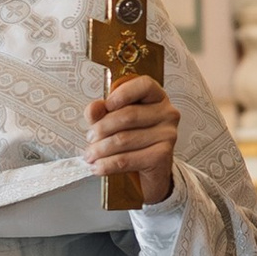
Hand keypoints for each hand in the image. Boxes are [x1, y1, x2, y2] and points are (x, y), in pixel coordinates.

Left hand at [86, 74, 178, 206]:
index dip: (122, 93)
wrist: (152, 170)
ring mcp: (167, 135)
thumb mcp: (115, 120)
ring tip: (90, 155)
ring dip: (100, 149)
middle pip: (128, 115)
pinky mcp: (162, 156)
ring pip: (124, 139)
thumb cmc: (135, 139)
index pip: (144, 85)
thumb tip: (93, 108)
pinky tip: (98, 167)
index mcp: (157, 97)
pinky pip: (126, 159)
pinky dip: (107, 164)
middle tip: (89, 138)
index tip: (106, 105)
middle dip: (102, 128)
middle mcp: (167, 113)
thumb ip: (102, 112)